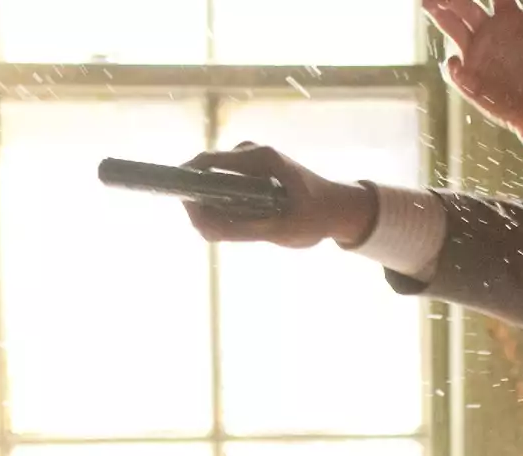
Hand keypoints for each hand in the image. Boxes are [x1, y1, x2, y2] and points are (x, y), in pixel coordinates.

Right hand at [179, 143, 373, 247]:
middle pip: (206, 173)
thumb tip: (203, 227)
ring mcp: (248, 162)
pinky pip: (224, 188)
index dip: (187, 182)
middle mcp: (249, 153)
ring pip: (213, 183)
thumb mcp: (280, 229)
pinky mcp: (250, 174)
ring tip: (222, 233)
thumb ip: (241, 229)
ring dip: (211, 208)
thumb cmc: (315, 217)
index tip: (184, 207)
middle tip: (207, 231)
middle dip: (200, 203)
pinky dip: (222, 207)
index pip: (206, 162)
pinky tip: (230, 227)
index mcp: (259, 158)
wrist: (338, 209)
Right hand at [426, 0, 522, 135]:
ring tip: (428, 2)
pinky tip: (457, 61)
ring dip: (440, 14)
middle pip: (464, 4)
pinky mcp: (472, 81)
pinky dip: (453, 65)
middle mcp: (490, 31)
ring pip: (452, 28)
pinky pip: (455, 70)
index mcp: (510, 17)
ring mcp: (479, 55)